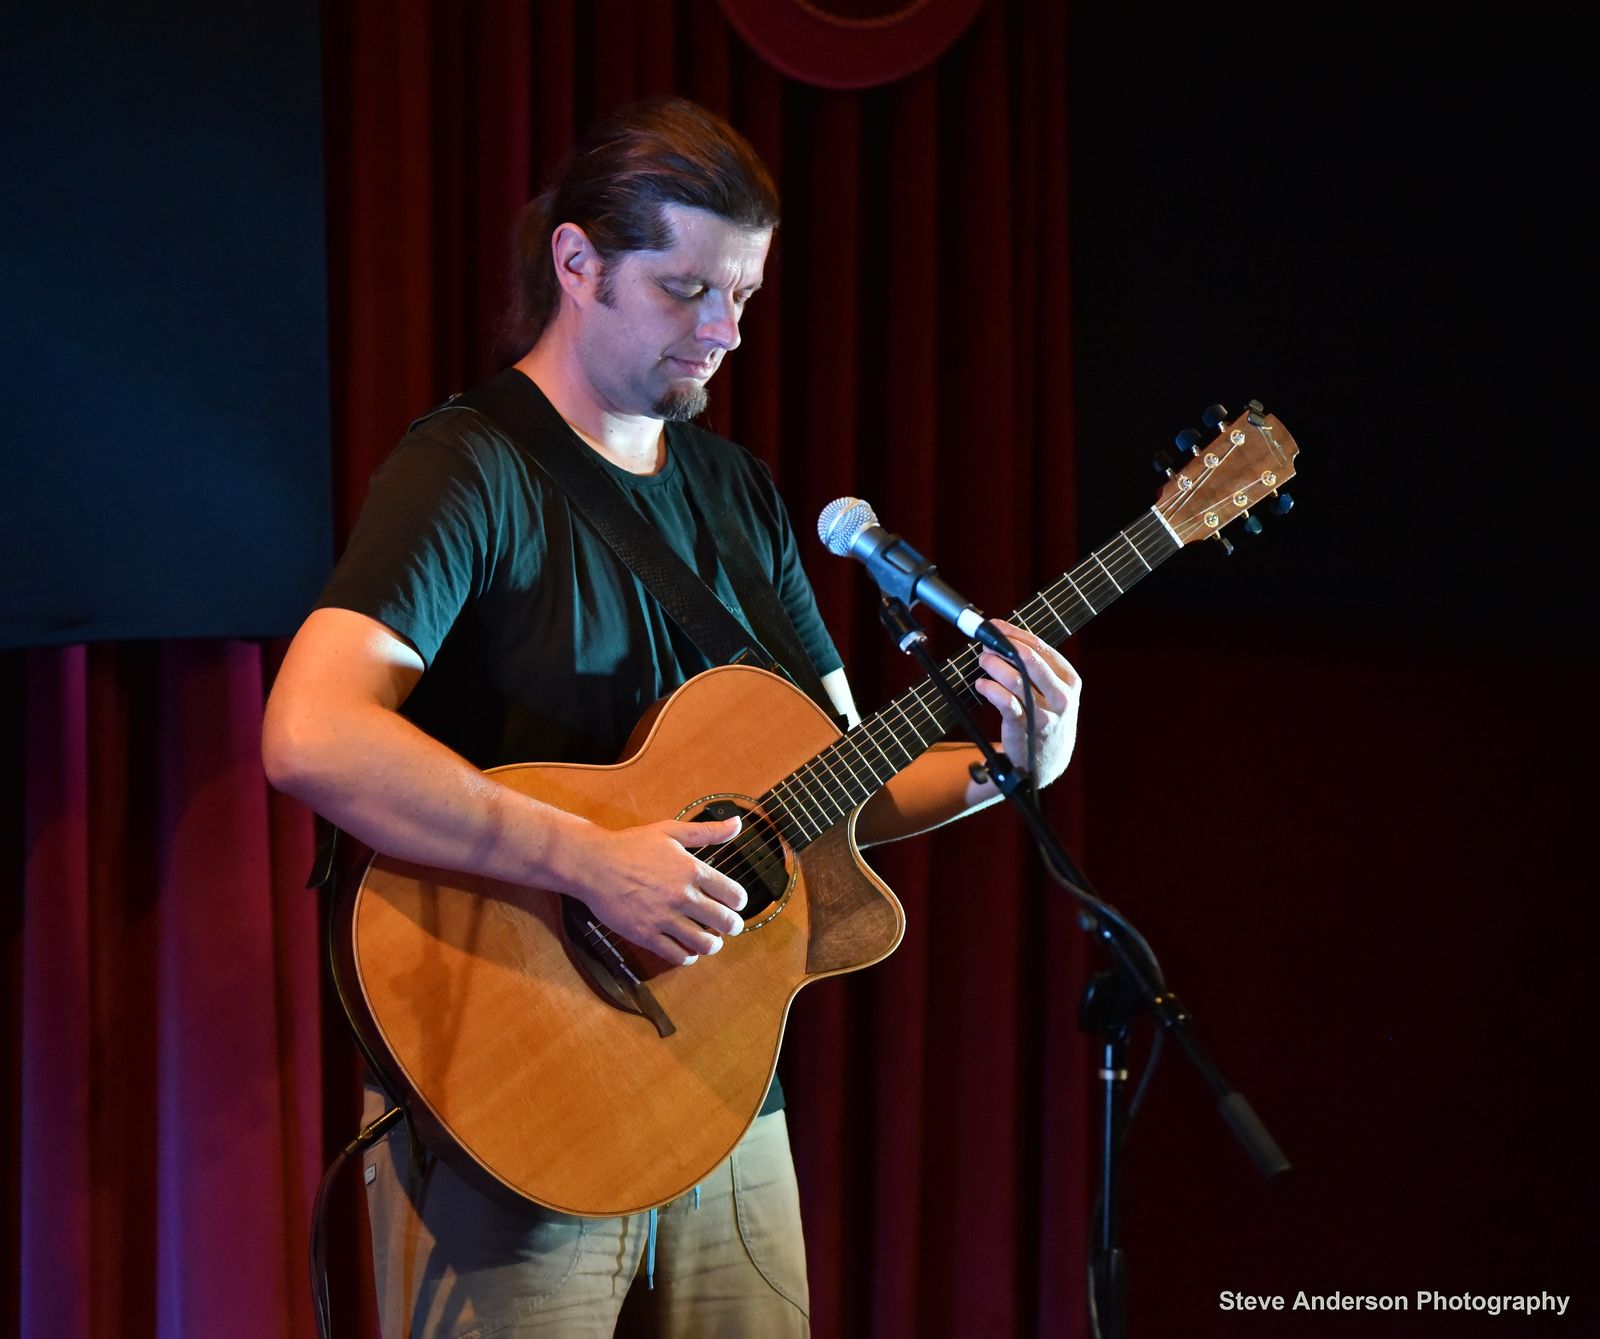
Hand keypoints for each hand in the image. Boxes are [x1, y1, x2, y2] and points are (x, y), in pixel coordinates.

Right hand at [573, 815, 747, 965]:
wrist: (593, 864)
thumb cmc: (630, 845)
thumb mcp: (670, 831)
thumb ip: (707, 831)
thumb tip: (737, 823)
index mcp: (691, 870)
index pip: (733, 894)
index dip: (739, 902)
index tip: (736, 904)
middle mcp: (681, 896)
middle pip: (724, 922)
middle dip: (733, 926)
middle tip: (731, 926)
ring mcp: (663, 917)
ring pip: (704, 944)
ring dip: (713, 945)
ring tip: (711, 942)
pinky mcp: (645, 934)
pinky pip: (676, 955)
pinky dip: (687, 957)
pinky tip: (687, 951)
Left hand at [972, 620, 1082, 788]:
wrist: (1046, 759)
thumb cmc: (1045, 716)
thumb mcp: (1053, 691)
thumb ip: (1036, 666)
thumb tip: (1005, 636)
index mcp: (1069, 680)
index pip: (1041, 647)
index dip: (1014, 634)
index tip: (995, 626)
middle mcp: (1061, 696)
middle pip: (1029, 659)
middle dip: (1002, 647)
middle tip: (986, 645)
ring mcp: (1044, 712)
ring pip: (1014, 678)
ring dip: (993, 665)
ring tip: (983, 661)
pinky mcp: (1025, 727)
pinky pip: (1004, 701)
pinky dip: (989, 688)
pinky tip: (981, 685)